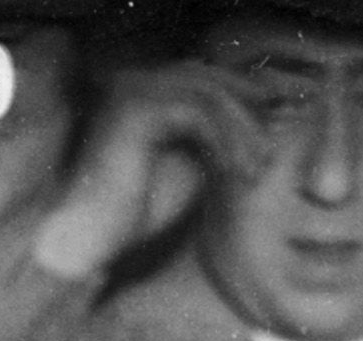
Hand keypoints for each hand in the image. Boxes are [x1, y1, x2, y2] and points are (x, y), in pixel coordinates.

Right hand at [31, 63, 254, 279]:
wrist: (91, 239)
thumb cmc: (133, 214)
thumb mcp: (186, 169)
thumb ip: (211, 141)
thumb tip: (258, 129)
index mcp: (148, 93)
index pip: (206, 80)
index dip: (243, 101)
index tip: (270, 133)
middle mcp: (139, 82)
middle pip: (210, 79)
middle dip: (248, 111)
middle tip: (272, 145)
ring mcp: (135, 90)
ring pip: (208, 94)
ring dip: (240, 129)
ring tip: (256, 166)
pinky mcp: (138, 108)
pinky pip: (198, 112)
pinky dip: (224, 138)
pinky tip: (236, 168)